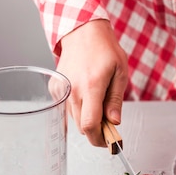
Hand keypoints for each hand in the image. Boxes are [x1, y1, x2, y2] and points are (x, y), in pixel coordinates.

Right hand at [56, 19, 127, 146]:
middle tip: (110, 123)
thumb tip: (114, 122)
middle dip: (97, 131)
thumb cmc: (105, 49)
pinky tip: (86, 93)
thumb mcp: (120, 72)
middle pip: (82, 127)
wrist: (83, 32)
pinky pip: (67, 109)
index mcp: (92, 86)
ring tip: (99, 103)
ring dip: (87, 119)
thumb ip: (115, 100)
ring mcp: (62, 90)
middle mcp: (73, 91)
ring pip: (74, 120)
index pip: (90, 125)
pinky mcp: (55, 88)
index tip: (110, 142)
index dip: (100, 139)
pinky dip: (78, 108)